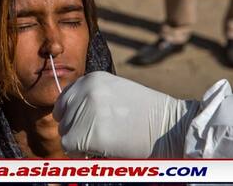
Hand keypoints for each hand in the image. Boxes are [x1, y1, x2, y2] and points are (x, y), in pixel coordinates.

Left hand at [53, 71, 198, 157]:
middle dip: (74, 129)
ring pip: (65, 133)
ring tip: (103, 142)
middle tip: (94, 137)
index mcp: (92, 79)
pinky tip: (101, 151)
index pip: (65, 99)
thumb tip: (70, 114)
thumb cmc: (146, 114)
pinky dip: (79, 153)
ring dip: (78, 142)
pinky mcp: (87, 132)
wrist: (170, 127)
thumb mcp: (116, 93)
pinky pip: (69, 147)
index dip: (70, 115)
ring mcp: (85, 110)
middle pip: (62, 116)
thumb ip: (92, 98)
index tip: (80, 126)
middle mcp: (85, 90)